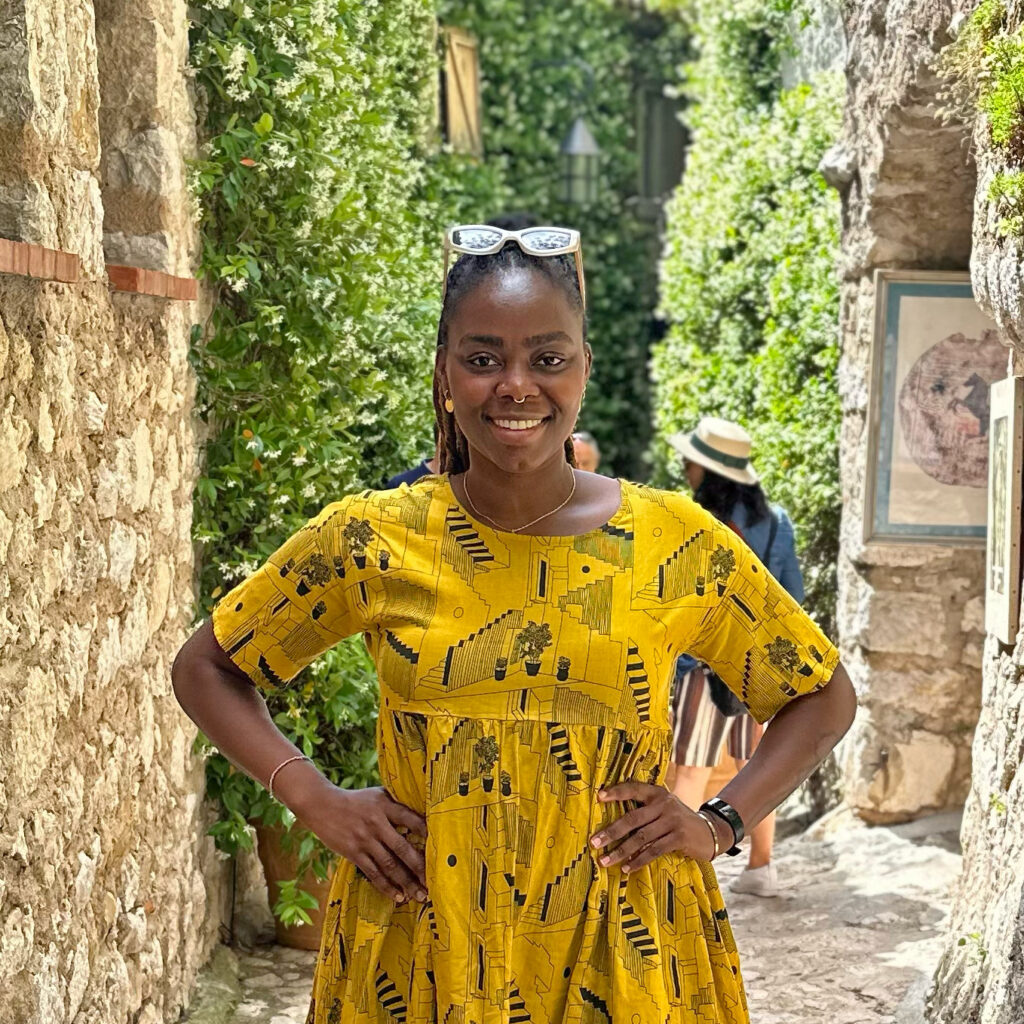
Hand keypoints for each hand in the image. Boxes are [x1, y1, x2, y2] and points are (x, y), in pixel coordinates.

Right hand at [293, 782, 427, 902]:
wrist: (321, 805)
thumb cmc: (355, 800)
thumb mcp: (377, 794)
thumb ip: (396, 803)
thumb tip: (422, 811)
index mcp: (385, 805)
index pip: (411, 819)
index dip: (426, 833)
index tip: (440, 847)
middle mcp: (376, 823)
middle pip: (402, 848)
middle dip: (419, 867)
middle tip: (433, 882)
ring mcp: (365, 840)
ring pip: (389, 865)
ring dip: (406, 882)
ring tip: (420, 895)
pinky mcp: (354, 853)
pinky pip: (373, 873)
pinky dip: (386, 886)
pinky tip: (398, 896)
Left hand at [589, 782, 718, 871]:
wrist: (711, 832)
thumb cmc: (679, 821)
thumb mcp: (665, 808)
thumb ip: (646, 810)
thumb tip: (614, 824)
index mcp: (657, 793)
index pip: (633, 788)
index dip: (616, 792)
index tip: (598, 797)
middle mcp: (664, 804)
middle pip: (632, 818)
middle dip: (611, 832)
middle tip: (594, 842)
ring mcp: (672, 820)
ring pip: (641, 837)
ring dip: (621, 851)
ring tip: (605, 860)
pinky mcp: (679, 837)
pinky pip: (654, 850)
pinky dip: (638, 860)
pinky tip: (627, 868)